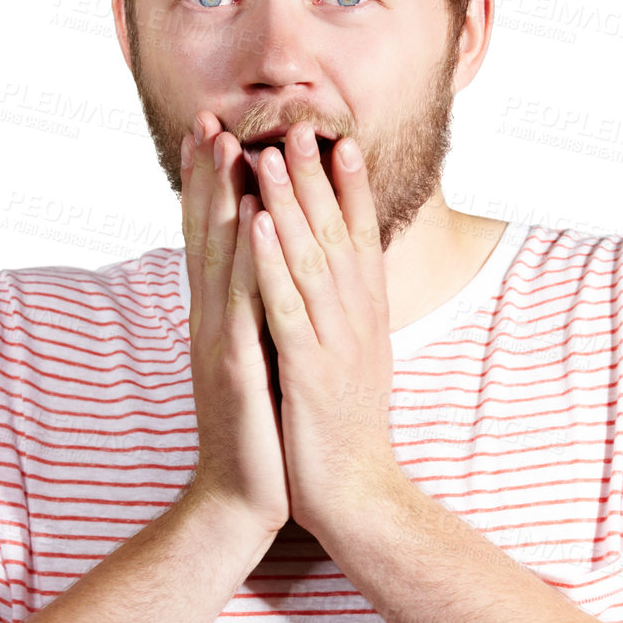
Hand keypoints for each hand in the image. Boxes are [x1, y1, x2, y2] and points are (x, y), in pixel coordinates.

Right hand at [179, 111, 290, 536]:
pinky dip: (246, 258)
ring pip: (218, 257)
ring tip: (227, 146)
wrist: (241, 499)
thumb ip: (250, 318)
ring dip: (221, 199)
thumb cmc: (256, 431)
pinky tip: (252, 220)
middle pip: (205, 235)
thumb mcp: (252, 363)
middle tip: (208, 117)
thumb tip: (260, 276)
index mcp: (216, 319)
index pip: (210, 241)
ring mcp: (218, 342)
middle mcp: (209, 322)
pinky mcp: (236, 368)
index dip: (209, 186)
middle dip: (206, 175)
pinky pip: (243, 302)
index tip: (214, 133)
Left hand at [247, 125, 403, 538]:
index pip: (361, 240)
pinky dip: (271, 262)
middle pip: (336, 236)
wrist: (357, 498)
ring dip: (289, 204)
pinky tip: (257, 225)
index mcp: (366, 320)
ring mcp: (334, 344)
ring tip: (270, 154)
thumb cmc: (346, 432)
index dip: (352, 190)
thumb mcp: (353, 365)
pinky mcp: (309, 371)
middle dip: (317, 178)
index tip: (341, 141)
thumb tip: (340, 286)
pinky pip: (286, 306)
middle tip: (302, 124)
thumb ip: (346, 322)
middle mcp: (357, 322)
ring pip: (310, 260)